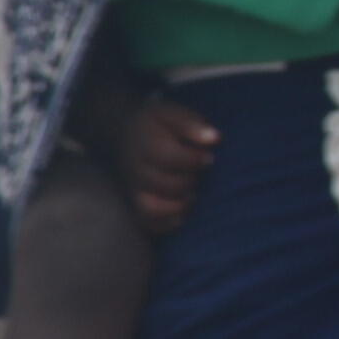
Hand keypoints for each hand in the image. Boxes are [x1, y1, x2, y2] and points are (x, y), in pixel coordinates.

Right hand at [98, 84, 217, 235]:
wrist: (123, 131)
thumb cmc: (156, 123)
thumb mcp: (171, 114)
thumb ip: (191, 125)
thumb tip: (215, 138)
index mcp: (146, 144)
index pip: (169, 157)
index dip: (194, 161)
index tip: (209, 158)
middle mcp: (137, 169)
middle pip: (164, 184)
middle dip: (188, 182)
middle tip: (198, 176)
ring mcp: (134, 188)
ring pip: (152, 207)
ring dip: (178, 206)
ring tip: (192, 196)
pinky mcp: (134, 201)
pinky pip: (145, 221)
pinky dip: (165, 224)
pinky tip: (183, 215)